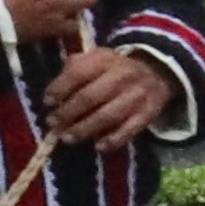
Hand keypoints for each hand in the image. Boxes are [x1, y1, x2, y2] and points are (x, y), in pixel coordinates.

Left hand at [36, 42, 165, 150]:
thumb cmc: (115, 68)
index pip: (78, 73)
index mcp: (105, 60)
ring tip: (67, 138)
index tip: (47, 102)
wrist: (156, 72)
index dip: (60, 88)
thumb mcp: (95, 59)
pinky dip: (114, 140)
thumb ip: (74, 69)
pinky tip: (99, 147)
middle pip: (90, 97)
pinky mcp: (149, 113)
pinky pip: (130, 129)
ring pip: (108, 115)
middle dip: (68, 113)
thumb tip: (53, 95)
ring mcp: (137, 95)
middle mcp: (123, 76)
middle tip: (53, 124)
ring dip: (85, 129)